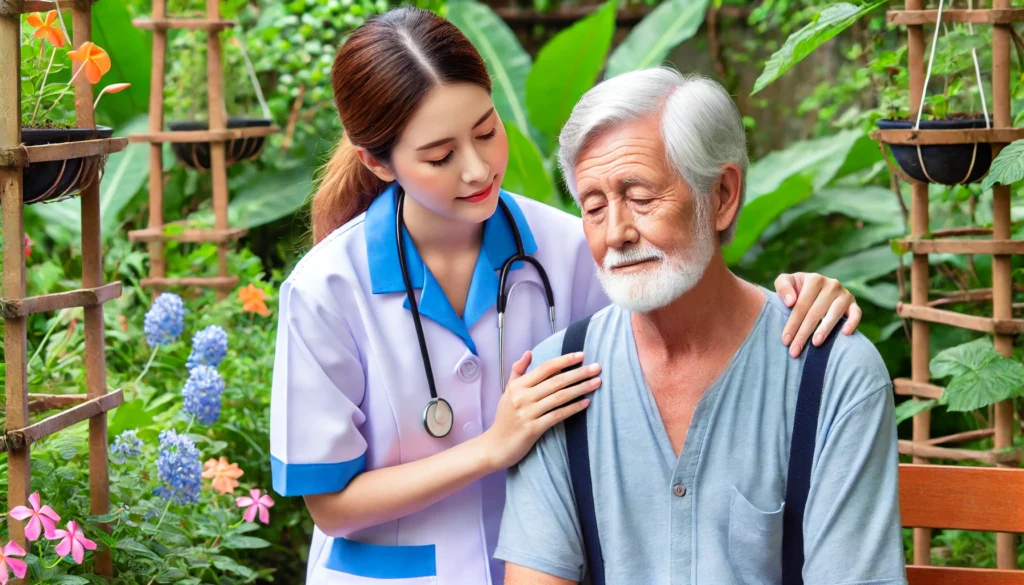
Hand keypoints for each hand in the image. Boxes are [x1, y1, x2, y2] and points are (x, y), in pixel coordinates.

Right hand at [481, 350, 600, 470]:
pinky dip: (574, 408)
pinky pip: (558, 415)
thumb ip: (518, 371)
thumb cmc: (505, 418)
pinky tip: (586, 403)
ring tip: (597, 382)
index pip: (545, 368)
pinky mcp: (533, 429)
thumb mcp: (508, 392)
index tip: (582, 355)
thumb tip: (529, 352)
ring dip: (581, 388)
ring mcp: (528, 413)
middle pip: (556, 381)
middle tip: (597, 367)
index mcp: (517, 386)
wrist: (495, 446)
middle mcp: (522, 397)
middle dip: (579, 373)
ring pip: (560, 397)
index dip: (564, 360)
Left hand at [774, 272, 861, 357]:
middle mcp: (831, 285)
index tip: (785, 340)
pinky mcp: (853, 304)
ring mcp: (844, 294)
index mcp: (814, 279)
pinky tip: (844, 334)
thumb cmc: (795, 288)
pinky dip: (852, 323)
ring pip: (834, 314)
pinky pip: (856, 313)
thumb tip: (790, 302)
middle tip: (795, 351)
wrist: (813, 286)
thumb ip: (783, 286)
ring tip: (815, 344)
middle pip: (815, 312)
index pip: (801, 305)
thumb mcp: (784, 281)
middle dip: (803, 333)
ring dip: (824, 330)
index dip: (793, 323)